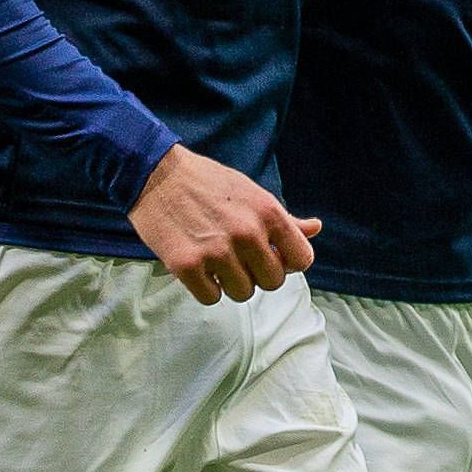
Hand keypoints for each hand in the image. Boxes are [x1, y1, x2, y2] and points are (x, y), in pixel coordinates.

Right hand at [129, 145, 318, 304]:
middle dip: (257, 273)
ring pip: (243, 293)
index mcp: (268, 213)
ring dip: (231, 282)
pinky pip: (212, 298)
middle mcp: (246, 233)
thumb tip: (315, 229)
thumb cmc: (208, 182)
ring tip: (216, 259)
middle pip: (273, 282)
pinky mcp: (186, 266)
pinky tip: (198, 266)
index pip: (302, 259)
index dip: (287, 261)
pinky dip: (206, 288)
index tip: (270, 255)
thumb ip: (284, 219)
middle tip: (238, 256)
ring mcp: (217, 251)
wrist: (156, 173)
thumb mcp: (252, 193)